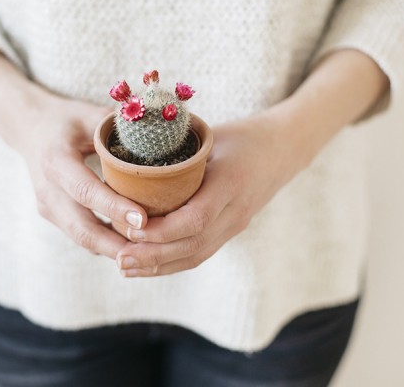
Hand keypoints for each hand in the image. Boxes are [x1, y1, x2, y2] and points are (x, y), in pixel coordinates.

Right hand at [0, 48, 148, 259]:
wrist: (30, 129)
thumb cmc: (65, 120)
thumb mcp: (88, 114)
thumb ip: (117, 128)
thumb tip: (158, 137)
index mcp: (55, 160)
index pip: (85, 190)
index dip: (113, 207)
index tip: (142, 219)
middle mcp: (47, 189)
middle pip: (81, 227)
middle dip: (115, 243)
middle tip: (150, 251)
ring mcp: (48, 207)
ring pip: (81, 237)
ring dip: (113, 249)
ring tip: (147, 254)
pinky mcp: (54, 216)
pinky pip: (81, 235)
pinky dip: (106, 244)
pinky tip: (133, 246)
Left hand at [114, 106, 311, 276]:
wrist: (283, 149)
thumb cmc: (242, 136)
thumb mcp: (210, 137)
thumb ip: (177, 153)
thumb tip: (127, 162)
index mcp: (230, 183)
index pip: (196, 218)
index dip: (162, 230)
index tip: (131, 230)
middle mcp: (235, 211)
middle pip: (193, 244)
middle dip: (153, 256)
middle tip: (119, 259)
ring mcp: (235, 225)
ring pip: (195, 255)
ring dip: (159, 266)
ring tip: (124, 267)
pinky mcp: (231, 231)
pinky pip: (200, 253)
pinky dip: (171, 262)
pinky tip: (146, 265)